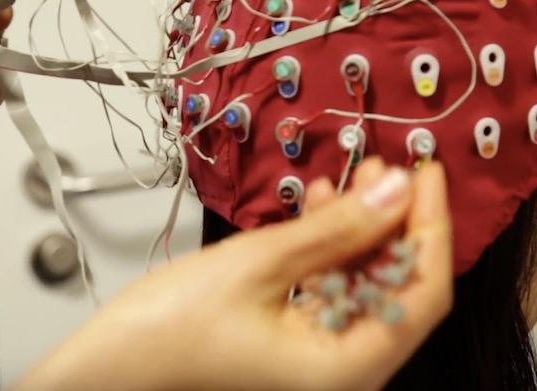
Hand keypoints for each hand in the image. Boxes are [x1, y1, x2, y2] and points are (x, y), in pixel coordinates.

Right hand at [17, 158, 452, 390]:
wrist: (104, 371)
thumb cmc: (165, 332)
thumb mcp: (259, 265)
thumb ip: (337, 229)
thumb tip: (398, 191)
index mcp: (345, 370)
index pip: (423, 295)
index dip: (431, 229)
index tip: (427, 174)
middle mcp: (342, 375)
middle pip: (397, 291)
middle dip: (396, 224)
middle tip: (388, 168)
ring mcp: (318, 365)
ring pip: (364, 288)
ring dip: (362, 231)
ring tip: (355, 176)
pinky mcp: (294, 350)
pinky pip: (331, 295)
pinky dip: (330, 253)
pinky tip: (318, 209)